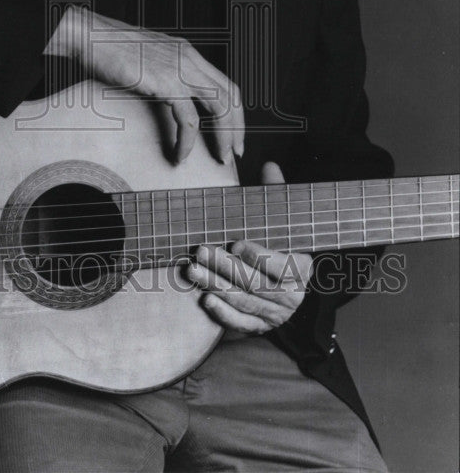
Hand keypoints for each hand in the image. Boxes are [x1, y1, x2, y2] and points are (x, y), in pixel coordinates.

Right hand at [45, 6, 243, 162]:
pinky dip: (187, 141)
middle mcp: (189, 58)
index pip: (225, 82)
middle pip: (231, 95)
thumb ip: (162, 72)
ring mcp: (180, 69)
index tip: (233, 132)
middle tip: (233, 151)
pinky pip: (189, 120)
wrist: (90, 36)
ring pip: (220, 107)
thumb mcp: (146, 57)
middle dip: (237, 127)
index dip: (235, 110)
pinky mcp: (167, 83)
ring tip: (218, 157)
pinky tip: (180, 154)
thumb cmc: (108, 47)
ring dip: (223, 136)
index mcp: (187, 52)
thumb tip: (167, 98)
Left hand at [185, 162, 312, 334]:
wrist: (293, 287)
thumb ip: (276, 195)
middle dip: (226, 268)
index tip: (237, 243)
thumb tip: (269, 166)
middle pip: (256, 284)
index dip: (260, 256)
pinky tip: (206, 301)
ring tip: (193, 272)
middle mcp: (292, 295)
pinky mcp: (261, 327)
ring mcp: (276, 314)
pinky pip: (243, 324)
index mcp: (301, 268)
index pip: (282, 266)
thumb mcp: (284, 220)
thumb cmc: (282, 245)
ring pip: (245, 301)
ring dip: (217, 287)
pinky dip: (225, 315)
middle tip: (201, 251)